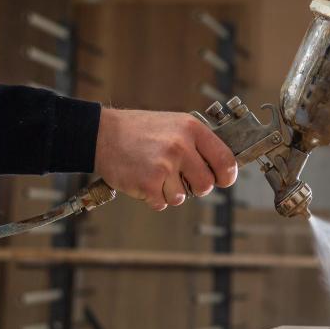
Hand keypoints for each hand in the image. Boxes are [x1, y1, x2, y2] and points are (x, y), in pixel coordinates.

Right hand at [94, 108, 236, 210]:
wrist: (102, 134)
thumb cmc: (140, 131)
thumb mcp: (175, 125)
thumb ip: (198, 144)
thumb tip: (223, 167)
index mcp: (192, 129)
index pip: (226, 160)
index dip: (227, 176)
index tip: (222, 180)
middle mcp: (181, 146)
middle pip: (206, 185)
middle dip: (196, 187)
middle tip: (179, 178)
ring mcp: (165, 165)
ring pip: (182, 197)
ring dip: (169, 192)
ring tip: (154, 173)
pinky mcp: (149, 183)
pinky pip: (162, 203)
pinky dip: (152, 197)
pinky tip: (143, 179)